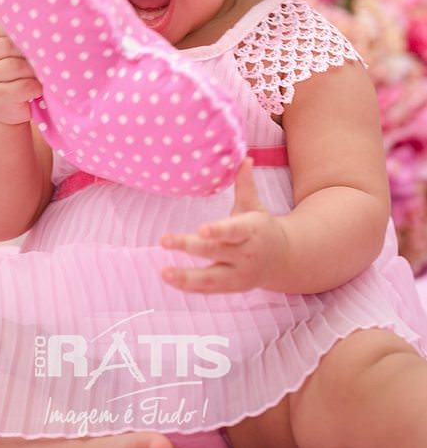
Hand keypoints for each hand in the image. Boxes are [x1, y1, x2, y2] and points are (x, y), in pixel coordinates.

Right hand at [0, 20, 42, 125]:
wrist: (5, 108)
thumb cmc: (15, 74)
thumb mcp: (14, 53)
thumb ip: (20, 38)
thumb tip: (44, 28)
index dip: (18, 30)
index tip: (35, 36)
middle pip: (8, 45)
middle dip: (29, 52)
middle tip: (43, 58)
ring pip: (15, 66)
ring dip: (33, 71)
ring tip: (40, 75)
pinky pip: (22, 86)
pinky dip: (35, 87)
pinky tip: (37, 90)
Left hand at [160, 159, 288, 292]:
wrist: (283, 259)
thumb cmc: (262, 227)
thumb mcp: (255, 205)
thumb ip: (246, 184)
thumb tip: (244, 158)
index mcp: (252, 231)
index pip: (234, 231)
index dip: (218, 231)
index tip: (201, 229)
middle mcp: (246, 255)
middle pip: (216, 252)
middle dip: (190, 246)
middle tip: (164, 240)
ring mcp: (239, 274)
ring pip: (212, 278)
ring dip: (186, 276)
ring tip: (164, 271)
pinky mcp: (232, 288)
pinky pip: (209, 289)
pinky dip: (190, 287)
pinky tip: (170, 279)